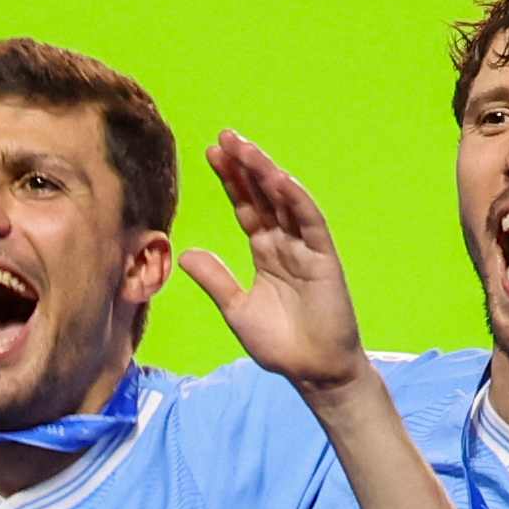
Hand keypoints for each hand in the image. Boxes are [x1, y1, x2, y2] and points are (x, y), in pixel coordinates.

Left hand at [171, 130, 365, 388]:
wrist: (312, 372)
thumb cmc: (280, 344)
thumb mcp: (236, 309)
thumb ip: (215, 280)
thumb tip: (184, 254)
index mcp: (265, 252)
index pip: (246, 207)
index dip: (231, 181)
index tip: (211, 153)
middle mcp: (285, 243)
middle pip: (264, 196)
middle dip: (246, 166)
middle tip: (225, 136)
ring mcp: (306, 248)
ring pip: (285, 201)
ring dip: (267, 173)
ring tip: (246, 148)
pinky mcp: (324, 259)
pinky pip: (310, 223)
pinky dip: (296, 200)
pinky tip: (280, 179)